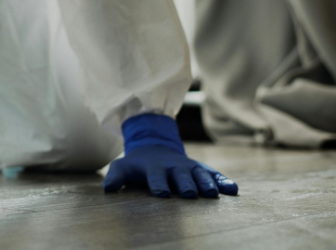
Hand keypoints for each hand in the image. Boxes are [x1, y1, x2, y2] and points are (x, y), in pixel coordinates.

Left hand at [103, 112, 237, 198]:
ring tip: (213, 194)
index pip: (156, 177)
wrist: (154, 148)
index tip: (162, 193)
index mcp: (155, 168)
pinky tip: (233, 189)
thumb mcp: (123, 167)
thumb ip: (115, 176)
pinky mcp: (201, 169)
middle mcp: (174, 167)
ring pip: (199, 175)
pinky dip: (223, 181)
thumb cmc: (137, 165)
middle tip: (189, 194)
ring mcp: (189, 167)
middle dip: (185, 184)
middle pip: (181, 176)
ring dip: (206, 183)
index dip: (158, 184)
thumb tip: (108, 189)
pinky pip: (214, 174)